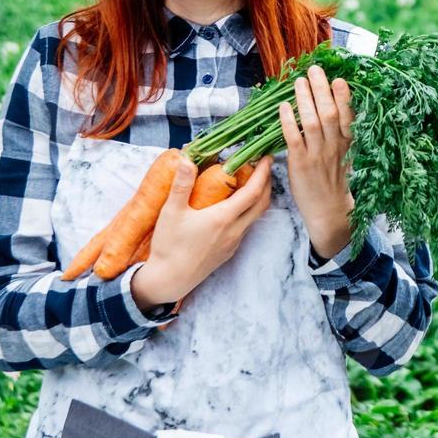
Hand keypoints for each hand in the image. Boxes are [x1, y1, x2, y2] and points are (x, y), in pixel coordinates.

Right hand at [133, 154, 273, 307]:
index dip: (263, 173)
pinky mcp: (228, 251)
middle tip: (263, 166)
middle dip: (266, 183)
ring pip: (255, 217)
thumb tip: (188, 160)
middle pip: (262, 204)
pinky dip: (247, 212)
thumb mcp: (171, 212)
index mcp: (224, 218)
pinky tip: (234, 206)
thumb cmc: (169, 246)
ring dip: (257, 198)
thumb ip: (182, 184)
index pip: (253, 192)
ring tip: (249, 182)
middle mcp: (234, 231)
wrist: (169, 280)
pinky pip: (245, 228)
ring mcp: (233, 243)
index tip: (267, 157)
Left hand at [279, 64, 355, 258]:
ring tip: (299, 81)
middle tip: (315, 69)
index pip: (348, 117)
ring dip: (304, 100)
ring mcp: (317, 156)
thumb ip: (342, 134)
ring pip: (312, 123)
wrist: (329, 212)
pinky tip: (283, 107)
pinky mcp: (300, 164)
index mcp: (347, 145)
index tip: (340, 79)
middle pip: (329, 113)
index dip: (344, 97)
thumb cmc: (335, 182)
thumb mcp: (346, 156)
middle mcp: (334, 148)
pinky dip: (288, 122)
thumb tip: (334, 106)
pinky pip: (294, 139)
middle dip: (322, 90)